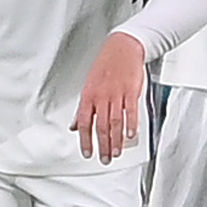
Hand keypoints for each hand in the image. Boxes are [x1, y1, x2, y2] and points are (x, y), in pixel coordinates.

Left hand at [71, 32, 148, 161]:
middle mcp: (101, 96)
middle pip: (101, 126)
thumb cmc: (106, 66)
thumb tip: (75, 125)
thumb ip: (83, 108)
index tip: (87, 153)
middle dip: (102, 145)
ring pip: (115, 121)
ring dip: (115, 140)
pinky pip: (131, 111)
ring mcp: (116, 94)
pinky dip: (130, 125)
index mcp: (89, 96)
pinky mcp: (131, 91)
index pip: (84, 123)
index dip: (85, 140)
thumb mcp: (88, 86)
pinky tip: (130, 136)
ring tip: (116, 152)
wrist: (122, 48)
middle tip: (104, 159)